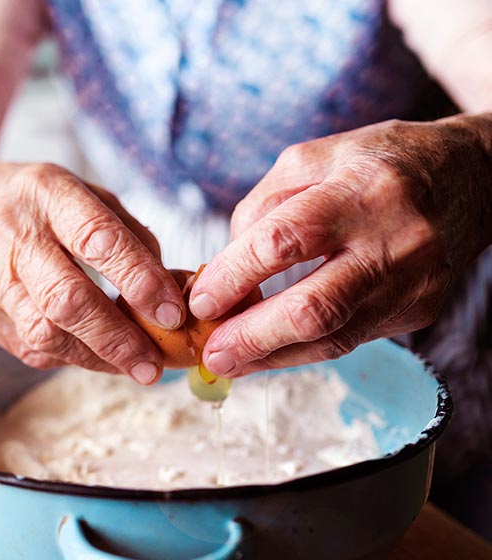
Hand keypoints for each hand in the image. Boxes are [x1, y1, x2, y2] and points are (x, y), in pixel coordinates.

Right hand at [0, 156, 185, 383]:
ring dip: (96, 357)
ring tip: (135, 365)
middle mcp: (10, 233)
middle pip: (66, 298)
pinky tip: (98, 355)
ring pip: (44, 333)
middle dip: (117, 337)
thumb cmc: (39, 204)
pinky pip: (29, 347)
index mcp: (46, 192)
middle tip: (154, 363)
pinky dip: (71, 357)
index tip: (172, 313)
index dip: (139, 280)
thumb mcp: (87, 195)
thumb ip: (132, 238)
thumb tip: (174, 292)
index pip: (96, 239)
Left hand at [189, 117, 491, 376]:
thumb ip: (261, 208)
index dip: (235, 275)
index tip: (200, 299)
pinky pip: (350, 340)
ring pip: (334, 338)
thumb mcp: (312, 160)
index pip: (285, 240)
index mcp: (361, 190)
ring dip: (272, 357)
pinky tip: (267, 353)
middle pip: (316, 307)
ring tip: (228, 363)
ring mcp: (412, 283)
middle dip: (253, 336)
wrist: (469, 179)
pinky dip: (302, 350)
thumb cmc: (374, 164)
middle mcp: (394, 241)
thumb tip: (222, 272)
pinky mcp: (418, 311)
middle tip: (211, 352)